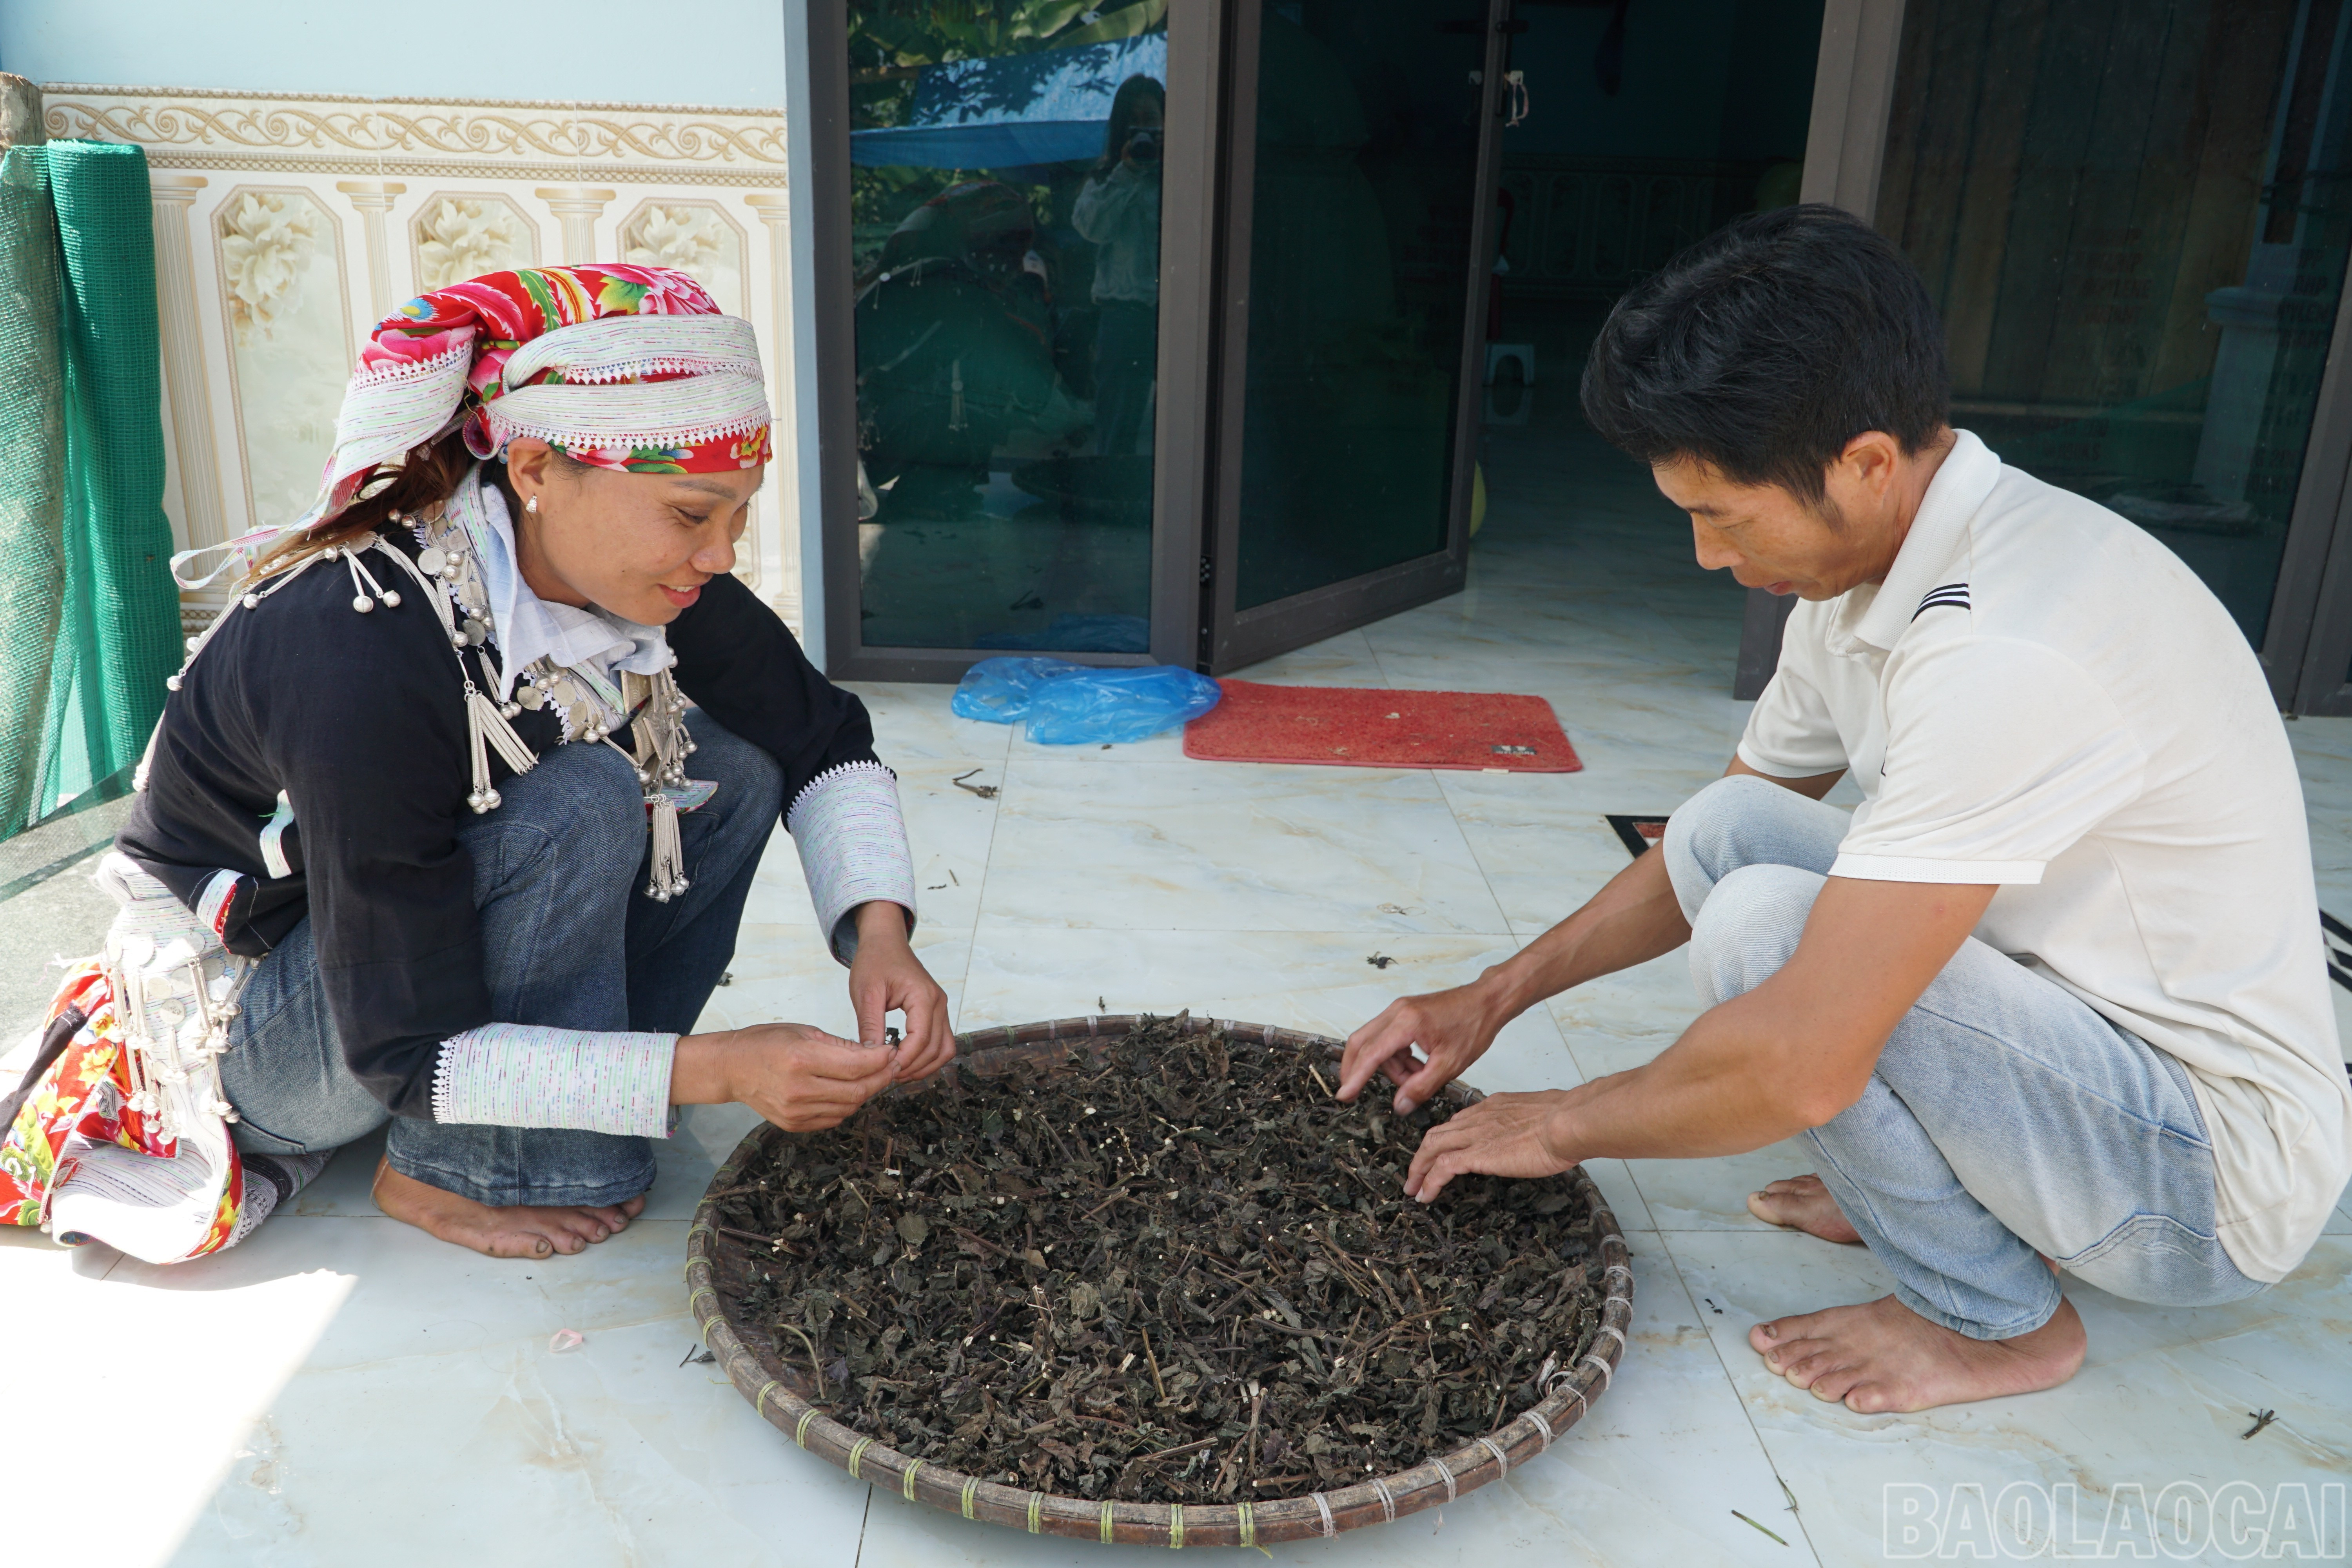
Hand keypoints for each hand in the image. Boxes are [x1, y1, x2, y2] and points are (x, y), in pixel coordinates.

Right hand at [674, 1023, 897, 1130]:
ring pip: (849, 1107)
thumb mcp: (804, 1032)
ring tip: (872, 1076)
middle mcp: (799, 1089)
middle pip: (857, 1091)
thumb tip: (875, 1052)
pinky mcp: (794, 1125)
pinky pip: (833, 1118)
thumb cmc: (765, 1043)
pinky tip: (848, 1090)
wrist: (731, 1068)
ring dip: (866, 1092)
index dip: (881, 1060)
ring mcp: (796, 1111)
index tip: (891, 1052)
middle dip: (880, 1078)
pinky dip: (846, 1105)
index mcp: (801, 1059)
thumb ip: (840, 1045)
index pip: (856, 1066)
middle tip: (890, 1066)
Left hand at [847, 902, 956, 1083]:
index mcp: (923, 996)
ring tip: (897, 1072)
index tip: (884, 1070)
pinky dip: (928, 1057)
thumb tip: (872, 1057)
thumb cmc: (875, 960)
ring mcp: (941, 1007)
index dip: (904, 1060)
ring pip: (945, 1049)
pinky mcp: (937, 1011)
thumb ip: (870, 1026)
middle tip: (886, 1075)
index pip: (921, 1039)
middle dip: (913, 1067)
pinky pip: (942, 1042)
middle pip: (936, 1049)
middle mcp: (939, 1003)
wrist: (885, 941)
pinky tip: (907, 1060)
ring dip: (924, 1066)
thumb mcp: (866, 993)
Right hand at [1338, 977, 1512, 1113]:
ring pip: (1376, 1043)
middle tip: (1355, 1091)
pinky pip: (1388, 1038)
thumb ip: (1422, 1087)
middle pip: (1361, 1042)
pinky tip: (1418, 1067)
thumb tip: (1400, 1105)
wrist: (1487, 1001)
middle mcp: (1397, 1012)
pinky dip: (1396, 1057)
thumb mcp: (1450, 1064)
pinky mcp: (1404, 1012)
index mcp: (1407, 1022)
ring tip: (1416, 1079)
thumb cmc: (1474, 1025)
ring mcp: (1399, 1010)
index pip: (1372, 1053)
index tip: (1344, 1095)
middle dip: (1357, 1069)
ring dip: (1388, 1066)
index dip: (1356, 1077)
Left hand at [1404, 1089, 1577, 1202]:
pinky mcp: (1477, 1155)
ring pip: (1432, 1146)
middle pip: (1439, 1132)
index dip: (1448, 1137)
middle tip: (1416, 1172)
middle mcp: (1480, 1117)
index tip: (1443, 1150)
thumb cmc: (1567, 1121)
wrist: (1567, 1123)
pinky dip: (1429, 1182)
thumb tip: (1539, 1133)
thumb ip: (1531, 1124)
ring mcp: (1476, 1135)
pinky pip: (1442, 1168)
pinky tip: (1424, 1196)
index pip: (1461, 1120)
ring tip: (1413, 1188)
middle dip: (1423, 1153)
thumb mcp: (1544, 1116)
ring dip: (1419, 1169)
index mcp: (1495, 1106)